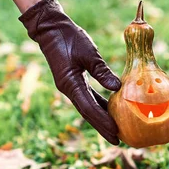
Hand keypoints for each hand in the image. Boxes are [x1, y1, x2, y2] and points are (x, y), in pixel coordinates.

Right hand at [20, 0, 120, 143]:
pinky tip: (110, 109)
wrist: (51, 28)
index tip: (116, 132)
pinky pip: (88, 97)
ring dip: (101, 118)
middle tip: (117, 140)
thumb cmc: (70, 38)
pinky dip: (99, 105)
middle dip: (102, 127)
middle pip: (88, 113)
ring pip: (88, 107)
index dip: (103, 122)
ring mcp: (70, 86)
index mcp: (71, 84)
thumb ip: (102, 72)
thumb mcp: (89, 53)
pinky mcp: (73, 81)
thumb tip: (117, 87)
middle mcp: (69, 89)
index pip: (89, 109)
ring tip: (115, 130)